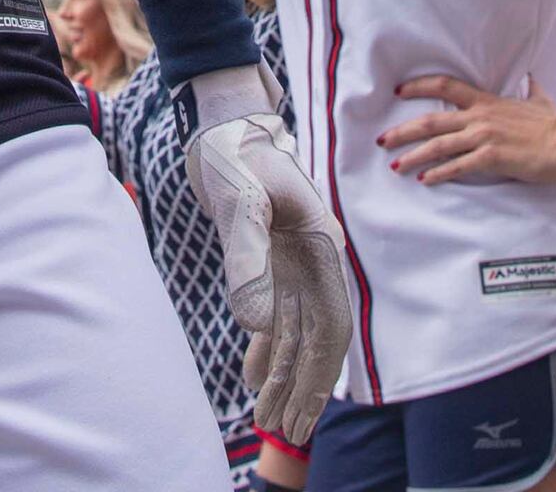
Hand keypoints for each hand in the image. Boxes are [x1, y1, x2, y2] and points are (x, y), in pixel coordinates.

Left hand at [184, 93, 356, 443]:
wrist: (223, 122)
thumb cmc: (236, 152)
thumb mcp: (239, 198)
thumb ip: (248, 258)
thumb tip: (256, 324)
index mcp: (323, 247)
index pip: (332, 326)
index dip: (319, 375)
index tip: (302, 414)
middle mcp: (315, 260)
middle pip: (317, 338)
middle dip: (301, 388)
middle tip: (282, 433)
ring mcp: (294, 262)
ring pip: (296, 332)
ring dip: (282, 374)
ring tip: (266, 418)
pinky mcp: (272, 260)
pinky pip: (276, 314)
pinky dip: (265, 348)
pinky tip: (251, 376)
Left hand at [377, 72, 555, 185]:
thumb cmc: (553, 123)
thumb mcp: (539, 100)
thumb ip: (530, 90)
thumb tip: (532, 78)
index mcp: (486, 101)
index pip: (445, 85)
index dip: (419, 86)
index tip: (398, 91)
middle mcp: (479, 117)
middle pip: (431, 120)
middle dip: (403, 131)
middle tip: (382, 139)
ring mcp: (483, 137)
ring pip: (438, 145)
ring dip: (413, 156)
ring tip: (395, 165)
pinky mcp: (491, 157)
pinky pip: (457, 166)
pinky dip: (438, 173)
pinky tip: (425, 180)